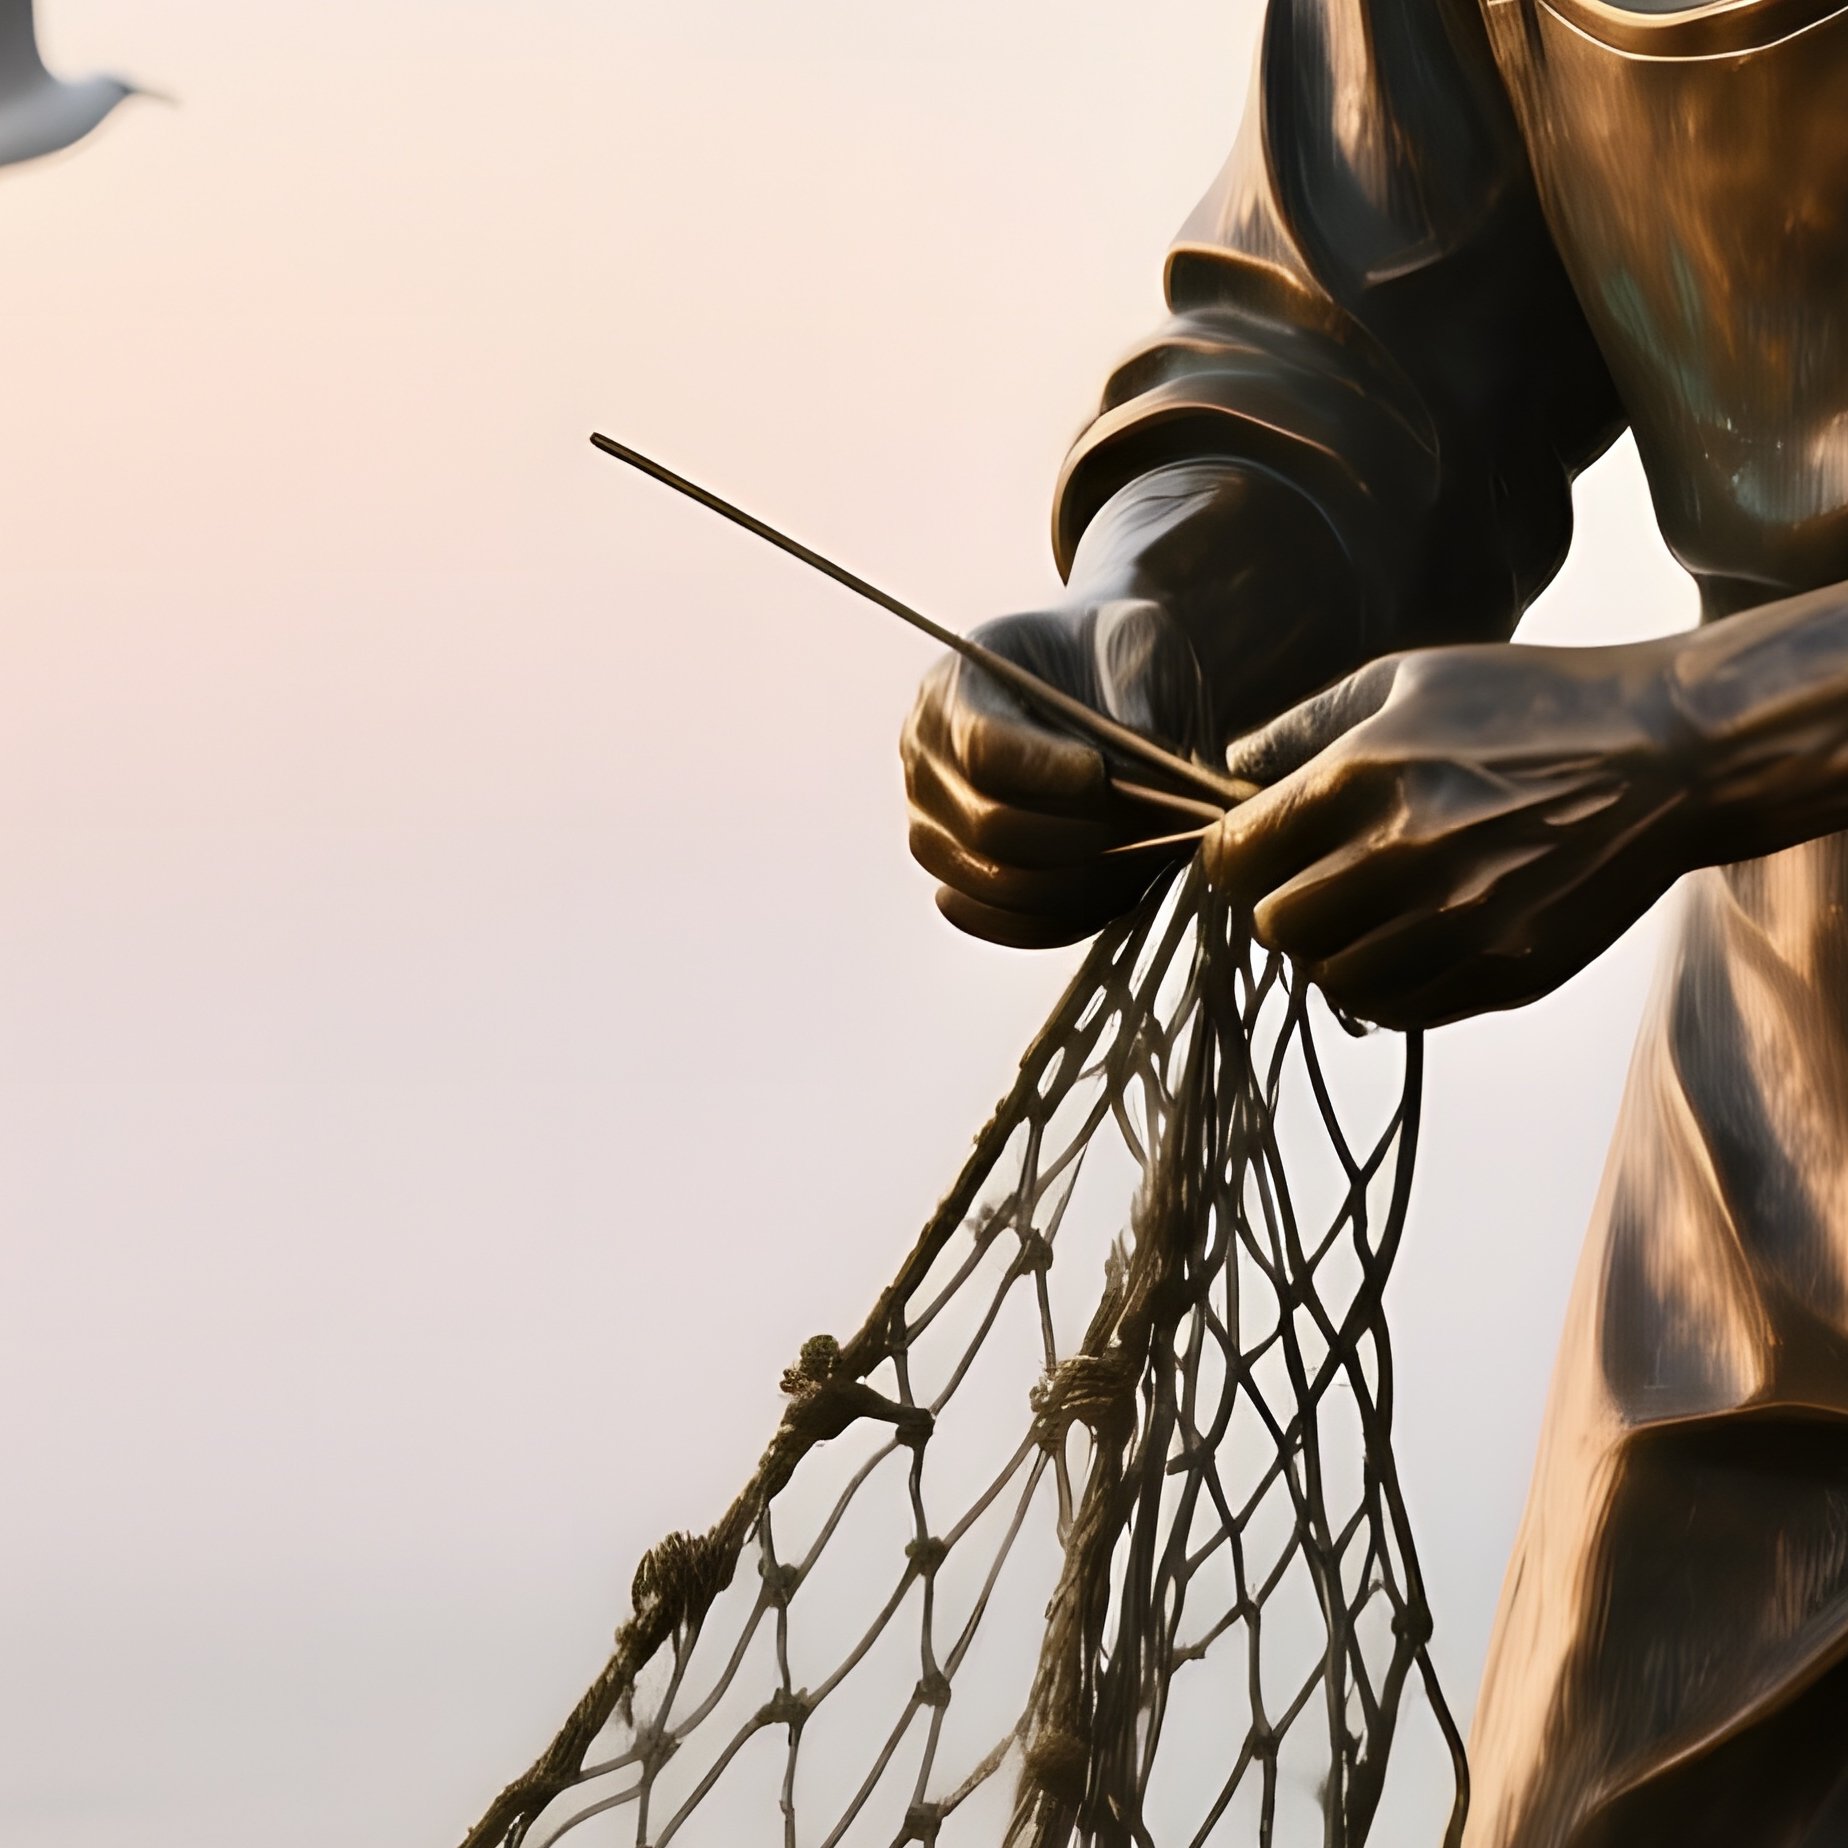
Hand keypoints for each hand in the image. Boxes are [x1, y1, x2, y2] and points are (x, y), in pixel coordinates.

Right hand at [901, 600, 1210, 946]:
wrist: (1102, 682)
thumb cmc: (1116, 655)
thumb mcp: (1136, 642)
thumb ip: (1136, 695)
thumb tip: (1142, 768)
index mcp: (955, 688)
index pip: (982, 749)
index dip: (1044, 770)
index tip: (1101, 771)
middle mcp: (927, 762)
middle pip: (988, 827)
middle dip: (1077, 834)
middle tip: (1146, 823)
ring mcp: (937, 826)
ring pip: (995, 884)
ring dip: (1081, 881)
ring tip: (1144, 853)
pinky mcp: (962, 876)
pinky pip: (1002, 922)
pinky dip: (1062, 919)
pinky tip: (1112, 889)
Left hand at [1204, 639, 1697, 1027]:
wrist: (1666, 752)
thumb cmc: (1526, 704)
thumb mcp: (1403, 681)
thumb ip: (1298, 729)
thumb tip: (1223, 770)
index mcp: (1362, 776)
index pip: (1234, 855)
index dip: (1232, 854)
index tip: (1255, 847)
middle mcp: (1403, 856)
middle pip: (1274, 926)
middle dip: (1281, 902)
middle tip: (1315, 880)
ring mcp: (1459, 922)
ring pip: (1332, 980)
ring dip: (1334, 951)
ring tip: (1366, 913)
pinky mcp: (1506, 970)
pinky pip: (1401, 1011)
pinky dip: (1388, 986)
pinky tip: (1412, 940)